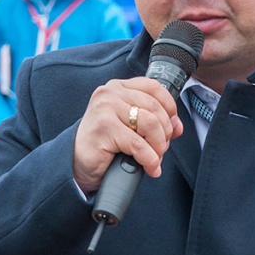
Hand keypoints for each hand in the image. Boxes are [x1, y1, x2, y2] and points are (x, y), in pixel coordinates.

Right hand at [72, 77, 183, 193]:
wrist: (76, 163)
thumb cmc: (104, 143)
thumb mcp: (131, 126)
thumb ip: (154, 121)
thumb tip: (178, 126)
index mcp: (118, 87)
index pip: (154, 87)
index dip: (170, 107)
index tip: (172, 126)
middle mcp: (110, 93)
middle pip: (155, 108)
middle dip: (165, 133)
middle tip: (162, 149)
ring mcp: (105, 108)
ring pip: (150, 124)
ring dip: (159, 146)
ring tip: (155, 158)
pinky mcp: (104, 128)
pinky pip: (139, 144)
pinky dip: (150, 159)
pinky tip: (150, 168)